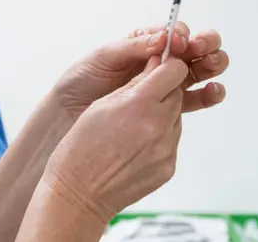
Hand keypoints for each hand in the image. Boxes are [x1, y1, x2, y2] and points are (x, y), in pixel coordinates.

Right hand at [41, 57, 187, 224]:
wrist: (79, 193)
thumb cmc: (80, 148)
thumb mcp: (100, 105)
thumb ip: (132, 86)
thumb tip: (154, 67)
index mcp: (139, 104)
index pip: (173, 71)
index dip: (167, 65)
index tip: (159, 66)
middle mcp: (158, 126)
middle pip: (177, 93)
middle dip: (163, 90)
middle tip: (140, 96)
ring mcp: (166, 149)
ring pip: (176, 117)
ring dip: (161, 114)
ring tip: (133, 124)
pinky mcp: (168, 167)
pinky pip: (171, 141)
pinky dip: (159, 137)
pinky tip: (135, 144)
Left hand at [53, 23, 228, 120]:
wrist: (67, 115)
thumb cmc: (80, 81)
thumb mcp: (103, 57)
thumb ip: (133, 47)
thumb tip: (163, 37)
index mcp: (142, 43)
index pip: (172, 32)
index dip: (181, 34)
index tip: (180, 41)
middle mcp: (158, 61)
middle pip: (194, 48)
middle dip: (205, 44)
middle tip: (200, 50)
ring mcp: (166, 84)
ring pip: (200, 70)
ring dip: (212, 65)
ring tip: (210, 67)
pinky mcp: (169, 107)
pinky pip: (196, 99)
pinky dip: (210, 94)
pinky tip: (212, 92)